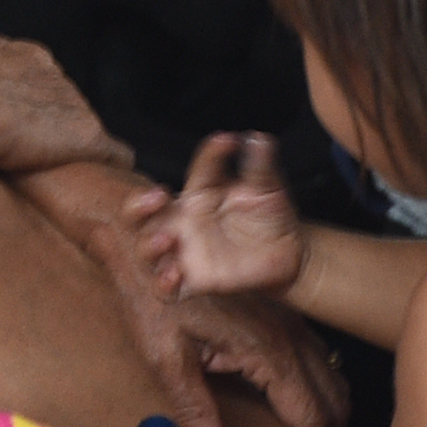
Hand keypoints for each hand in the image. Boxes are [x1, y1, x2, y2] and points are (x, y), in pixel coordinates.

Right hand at [0, 37, 129, 176]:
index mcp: (6, 52)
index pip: (29, 74)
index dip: (24, 101)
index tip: (19, 119)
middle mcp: (43, 70)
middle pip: (60, 96)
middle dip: (55, 119)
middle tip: (42, 146)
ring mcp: (66, 100)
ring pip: (83, 122)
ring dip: (78, 143)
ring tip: (74, 165)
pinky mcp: (82, 133)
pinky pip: (108, 148)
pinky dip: (109, 162)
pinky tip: (113, 173)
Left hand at [24, 159, 343, 426]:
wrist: (147, 236)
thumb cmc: (153, 294)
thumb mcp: (167, 355)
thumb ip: (193, 409)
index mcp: (267, 348)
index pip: (310, 417)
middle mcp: (289, 335)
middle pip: (332, 403)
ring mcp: (290, 324)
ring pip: (332, 382)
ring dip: (328, 423)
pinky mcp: (282, 319)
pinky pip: (319, 364)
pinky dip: (321, 397)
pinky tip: (303, 416)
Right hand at [124, 133, 306, 300]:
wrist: (288, 255)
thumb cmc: (269, 215)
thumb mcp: (268, 188)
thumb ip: (260, 164)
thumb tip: (258, 137)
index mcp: (200, 192)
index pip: (198, 169)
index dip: (212, 153)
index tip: (229, 142)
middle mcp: (184, 220)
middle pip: (140, 213)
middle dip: (138, 205)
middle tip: (158, 197)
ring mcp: (185, 251)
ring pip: (146, 250)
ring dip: (148, 244)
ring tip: (166, 239)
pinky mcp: (194, 281)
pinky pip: (167, 289)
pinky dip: (164, 283)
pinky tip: (176, 274)